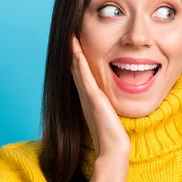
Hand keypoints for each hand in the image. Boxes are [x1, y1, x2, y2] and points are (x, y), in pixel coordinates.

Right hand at [71, 35, 130, 160]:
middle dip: (72, 51)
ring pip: (77, 69)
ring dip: (73, 52)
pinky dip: (80, 64)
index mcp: (89, 98)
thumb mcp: (108, 115)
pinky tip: (76, 52)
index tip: (75, 41)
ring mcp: (88, 96)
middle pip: (75, 68)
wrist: (112, 149)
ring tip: (69, 36)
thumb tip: (109, 101)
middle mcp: (85, 95)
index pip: (81, 73)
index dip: (76, 57)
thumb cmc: (112, 136)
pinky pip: (85, 78)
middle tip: (68, 33)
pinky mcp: (94, 99)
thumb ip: (106, 105)